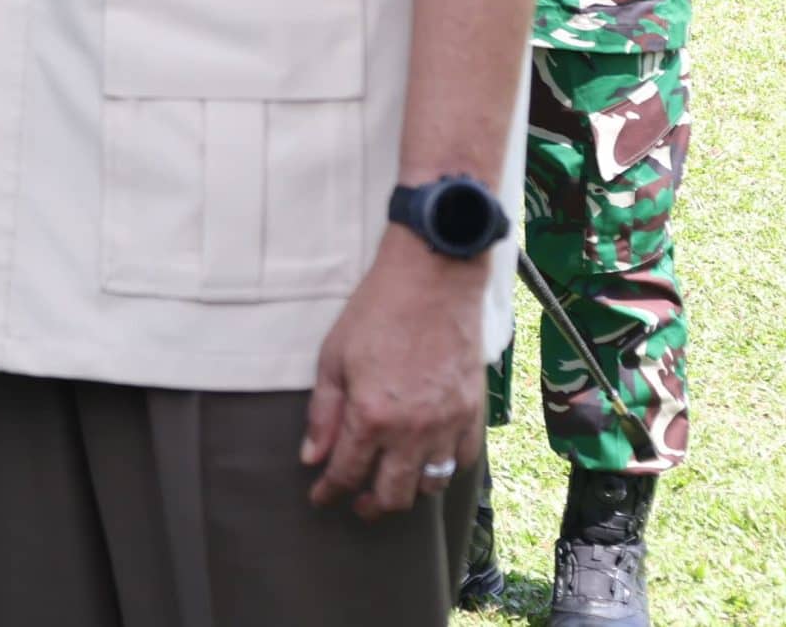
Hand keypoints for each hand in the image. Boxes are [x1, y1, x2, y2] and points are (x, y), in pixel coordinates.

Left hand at [302, 227, 488, 518]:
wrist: (433, 279)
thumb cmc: (377, 310)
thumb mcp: (334, 356)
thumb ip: (323, 412)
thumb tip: (312, 457)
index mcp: (372, 416)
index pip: (347, 472)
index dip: (329, 490)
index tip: (320, 497)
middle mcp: (412, 431)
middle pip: (392, 493)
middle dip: (370, 505)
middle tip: (356, 502)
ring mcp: (448, 424)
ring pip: (430, 484)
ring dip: (408, 491)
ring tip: (391, 483)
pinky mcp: (473, 413)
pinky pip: (463, 461)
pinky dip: (445, 469)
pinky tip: (429, 461)